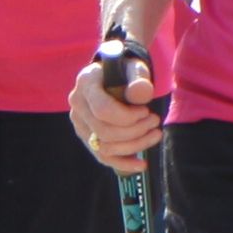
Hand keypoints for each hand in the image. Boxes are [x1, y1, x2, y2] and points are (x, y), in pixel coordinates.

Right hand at [69, 50, 160, 174]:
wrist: (118, 76)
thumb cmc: (127, 71)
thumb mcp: (135, 68)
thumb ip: (139, 78)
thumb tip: (141, 92)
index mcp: (86, 82)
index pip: (102, 110)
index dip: (128, 117)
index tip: (146, 111)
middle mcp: (77, 104)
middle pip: (104, 132)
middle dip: (135, 131)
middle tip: (155, 121)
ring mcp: (80, 123)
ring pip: (105, 147)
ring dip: (135, 145)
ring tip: (155, 133)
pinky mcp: (87, 137)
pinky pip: (103, 157)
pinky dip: (124, 163)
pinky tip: (142, 164)